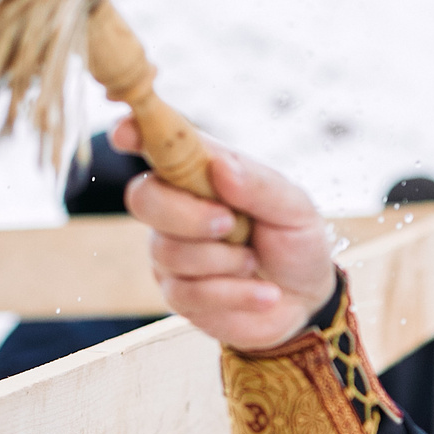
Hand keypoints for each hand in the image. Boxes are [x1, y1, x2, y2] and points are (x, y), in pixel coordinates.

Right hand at [113, 116, 336, 351]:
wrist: (308, 299)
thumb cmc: (295, 241)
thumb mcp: (294, 207)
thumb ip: (258, 185)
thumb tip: (220, 167)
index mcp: (202, 173)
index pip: (157, 146)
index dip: (134, 134)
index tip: (125, 134)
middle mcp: (177, 208)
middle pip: (143, 198)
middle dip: (186, 214)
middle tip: (228, 223)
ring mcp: (172, 252)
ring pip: (168, 251)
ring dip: (223, 259)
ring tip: (254, 261)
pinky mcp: (179, 295)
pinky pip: (187, 293)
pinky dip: (234, 293)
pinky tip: (264, 294)